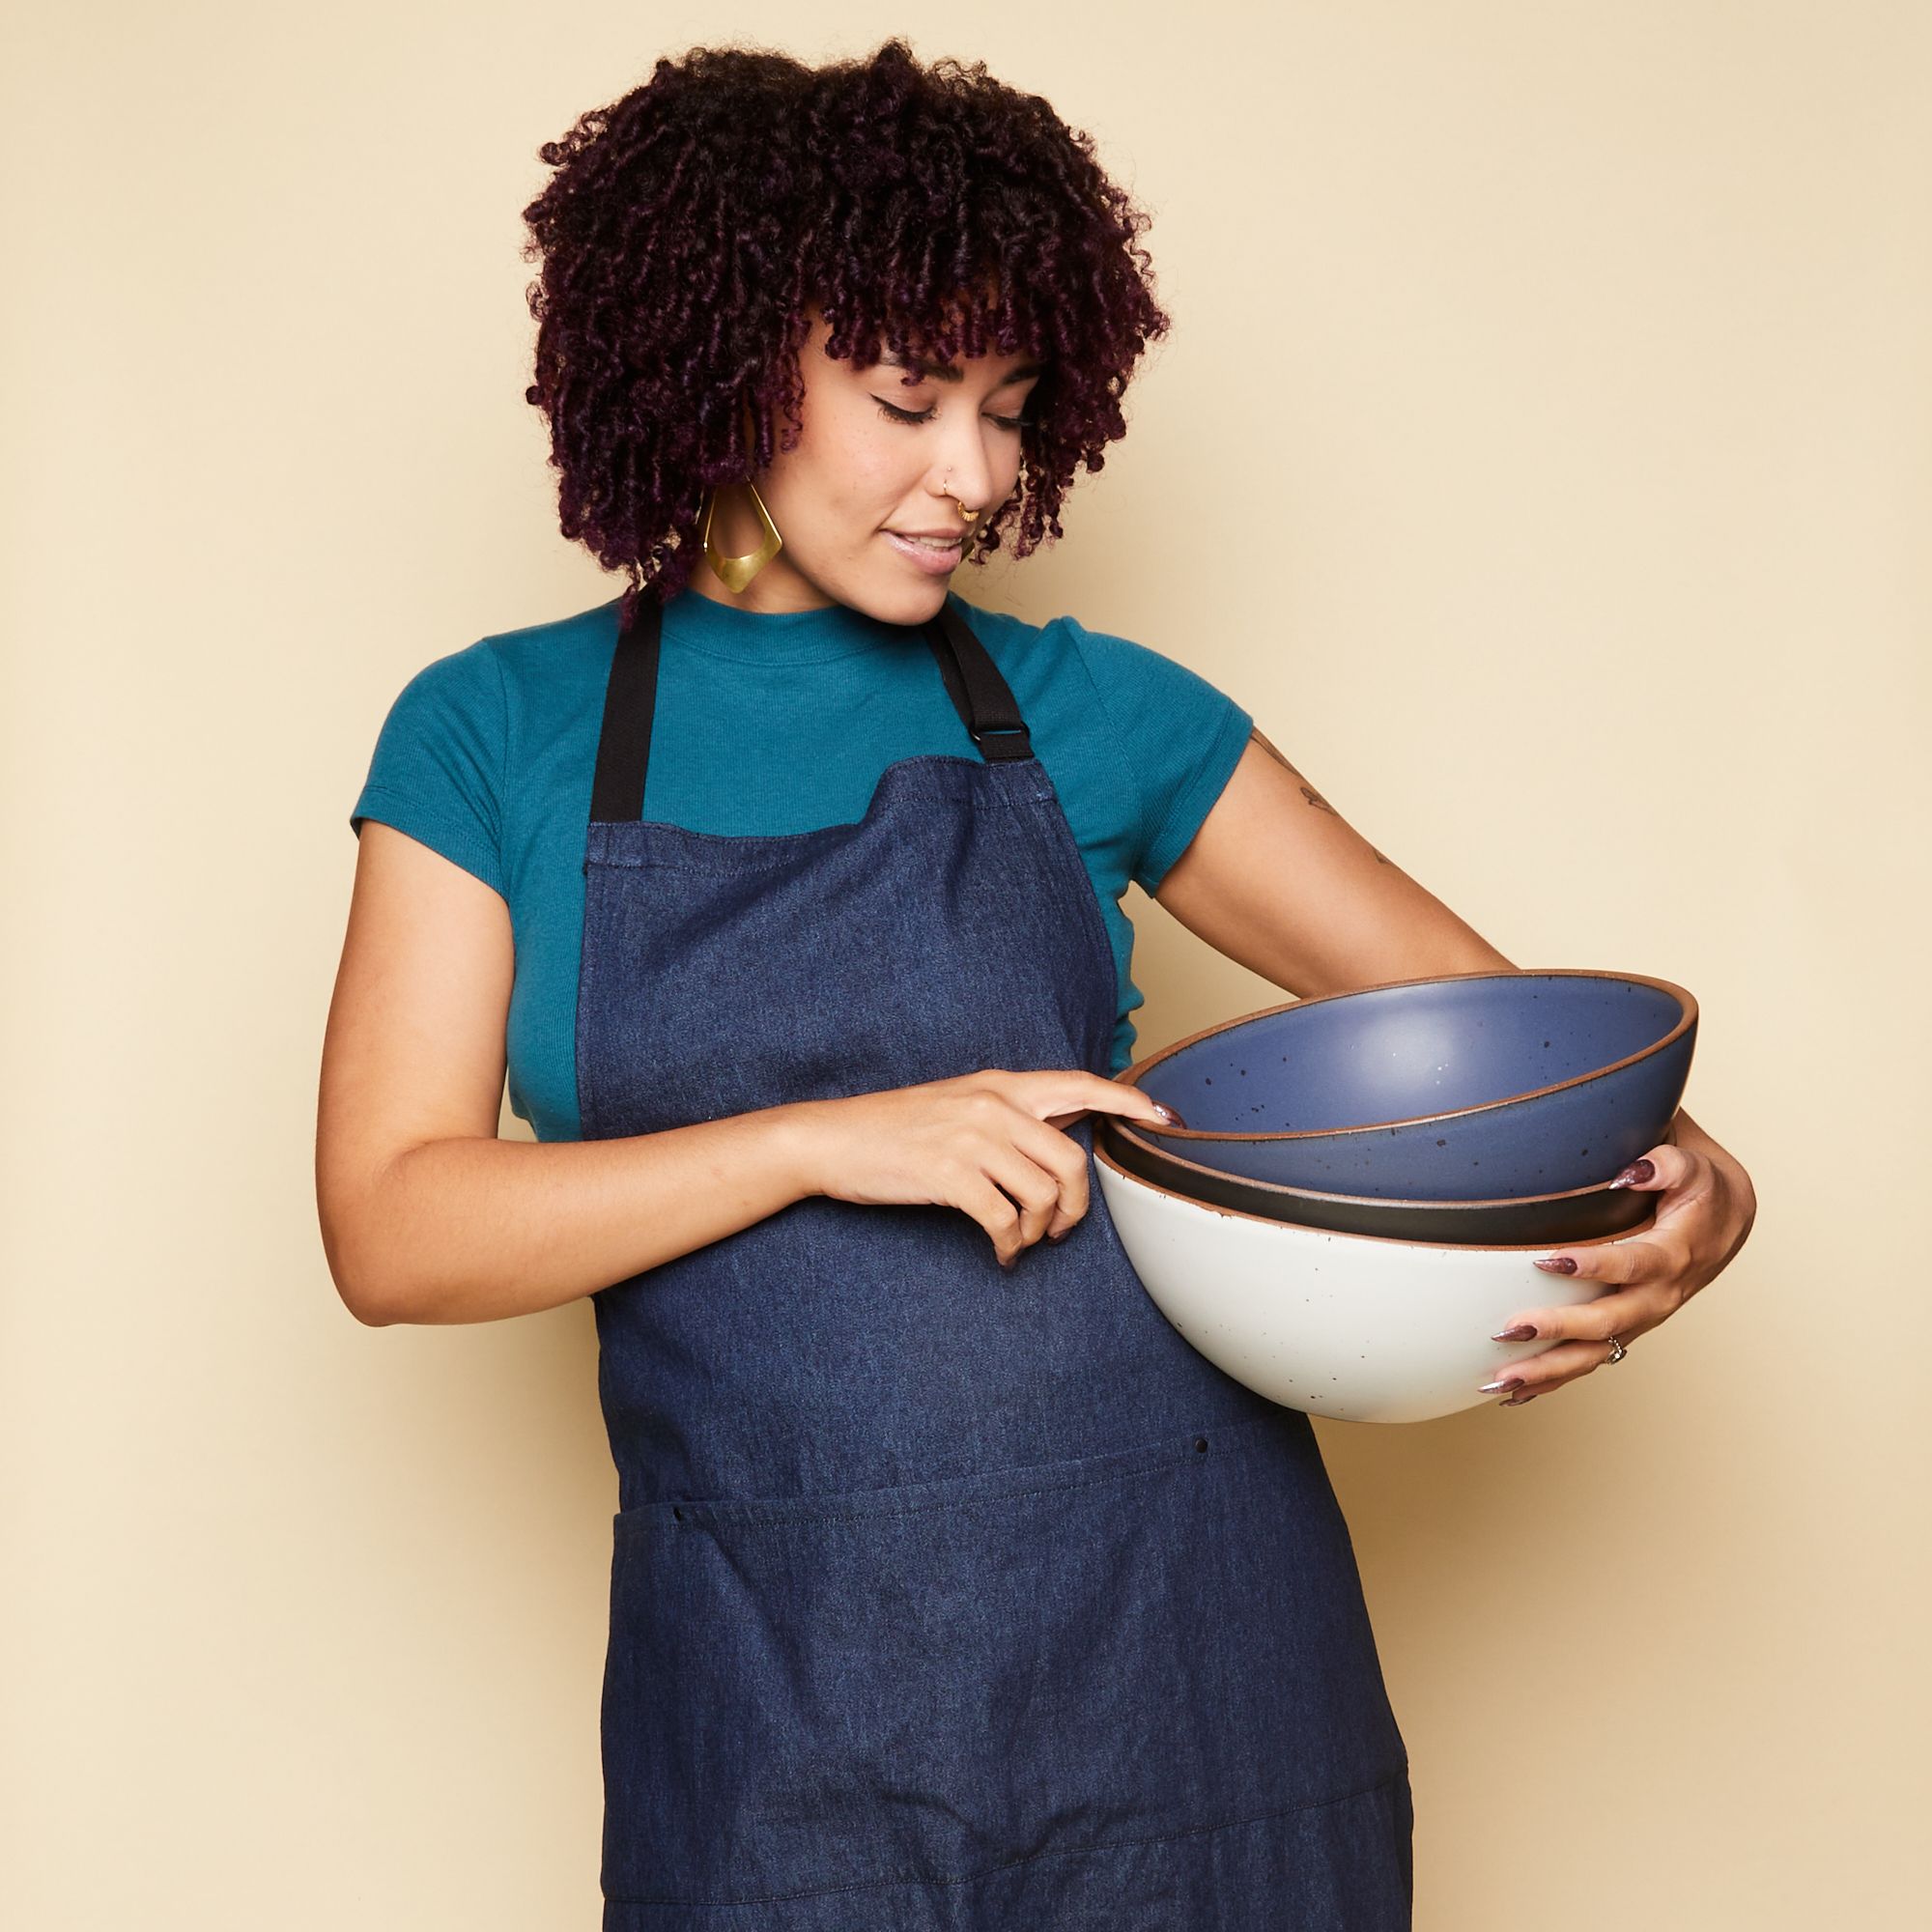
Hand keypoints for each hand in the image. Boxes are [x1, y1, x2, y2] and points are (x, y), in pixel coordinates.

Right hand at [787, 1067, 1181, 1266]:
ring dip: (1039, 1230)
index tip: (1166, 1118)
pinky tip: (1000, 1251)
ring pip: (1042, 1194)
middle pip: (1071, 1159)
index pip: (1081, 1084)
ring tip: (1019, 1241)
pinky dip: (1010, 1245)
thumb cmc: (896, 1127)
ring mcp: (970, 1138)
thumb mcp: (959, 1103)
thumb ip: (1010, 1113)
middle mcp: (992, 1105)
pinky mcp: (948, 1173)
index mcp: (1000, 1084)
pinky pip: (1004, 1219)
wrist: (832, 1138)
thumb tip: (1063, 1133)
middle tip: (1061, 1230)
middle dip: (1077, 1205)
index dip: (1129, 1100)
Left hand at [1482, 1110, 1757, 1405]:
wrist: (1726, 1218)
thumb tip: (1633, 1170)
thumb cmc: (1700, 1186)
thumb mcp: (1692, 1164)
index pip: (1632, 1264)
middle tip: (1508, 1330)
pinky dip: (1554, 1380)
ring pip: (1596, 1355)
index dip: (1593, 1265)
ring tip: (1498, 1381)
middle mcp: (1658, 1296)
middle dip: (1557, 1330)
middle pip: (1608, 1322)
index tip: (1546, 1260)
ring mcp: (1642, 1318)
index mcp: (1674, 1254)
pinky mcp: (1627, 1328)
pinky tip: (1514, 1393)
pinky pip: (1591, 1360)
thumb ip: (1667, 1164)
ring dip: (1548, 1371)